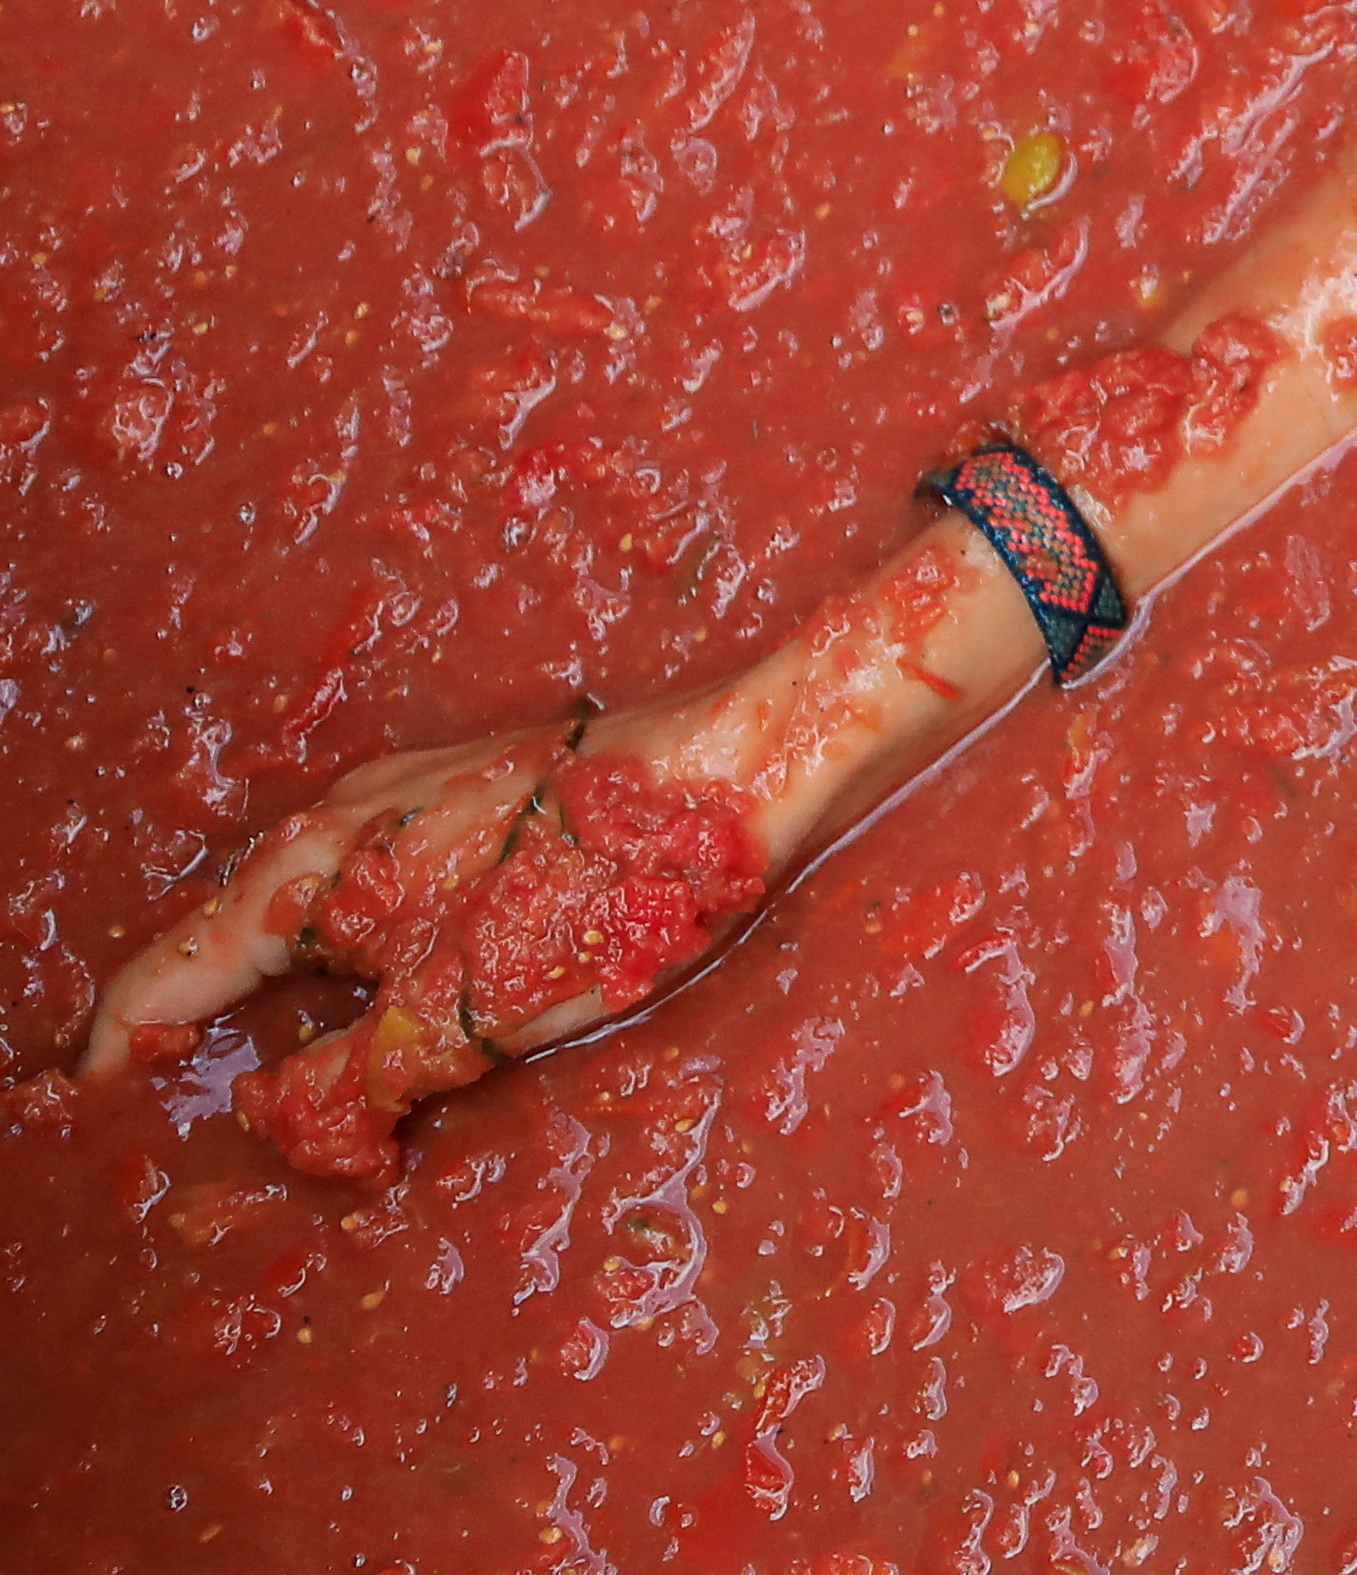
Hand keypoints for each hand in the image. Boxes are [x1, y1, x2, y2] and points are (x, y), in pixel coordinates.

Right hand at [77, 707, 782, 1182]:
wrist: (741, 772)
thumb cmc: (596, 890)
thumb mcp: (455, 1020)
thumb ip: (345, 1088)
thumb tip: (273, 1128)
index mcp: (306, 872)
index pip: (167, 979)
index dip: (111, 1057)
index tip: (71, 1122)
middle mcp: (338, 826)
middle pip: (223, 947)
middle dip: (184, 1034)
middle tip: (152, 1122)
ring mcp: (409, 808)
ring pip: (301, 924)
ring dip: (270, 1003)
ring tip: (247, 1084)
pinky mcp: (477, 814)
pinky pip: (371, 904)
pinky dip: (344, 970)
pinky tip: (369, 1014)